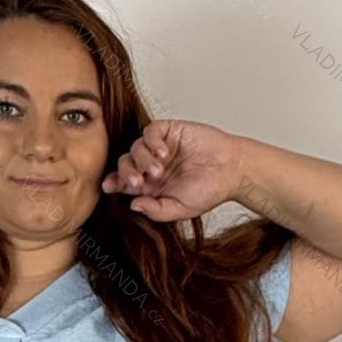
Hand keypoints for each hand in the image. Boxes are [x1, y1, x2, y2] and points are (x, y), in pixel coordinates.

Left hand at [100, 120, 244, 222]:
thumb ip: (156, 210)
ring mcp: (160, 147)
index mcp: (151, 186)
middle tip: (137, 181)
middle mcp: (152, 165)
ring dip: (142, 159)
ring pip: (136, 147)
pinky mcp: (170, 131)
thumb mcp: (181, 209)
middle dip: (126, 172)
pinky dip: (152, 141)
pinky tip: (164, 153)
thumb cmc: (209, 191)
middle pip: (125, 163)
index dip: (114, 182)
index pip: (124, 181)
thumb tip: (133, 204)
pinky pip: (150, 131)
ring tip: (159, 170)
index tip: (109, 186)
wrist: (233, 170)